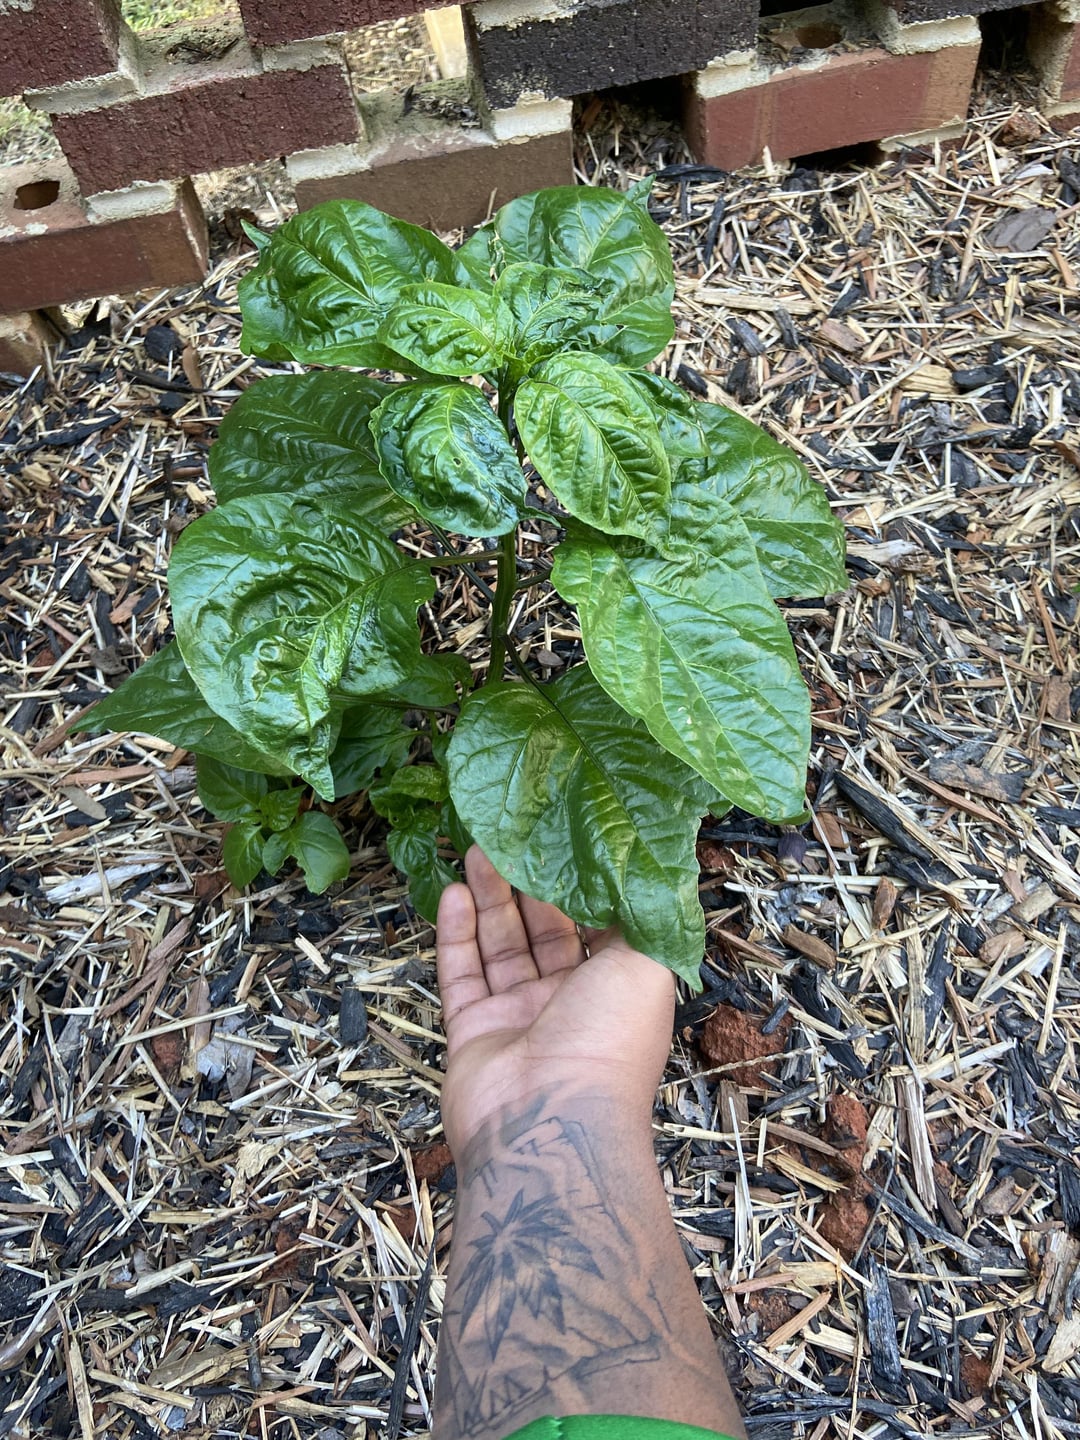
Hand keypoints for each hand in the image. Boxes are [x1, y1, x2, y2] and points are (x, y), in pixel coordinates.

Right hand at [436, 846, 674, 1158]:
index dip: (578, 886)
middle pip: (543, 931)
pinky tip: (453, 893)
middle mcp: (568, 1002)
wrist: (551, 1124)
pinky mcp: (472, 1031)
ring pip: (500, 946)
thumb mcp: (647, 966)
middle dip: (526, 884)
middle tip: (509, 837)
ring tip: (477, 849)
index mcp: (614, 989)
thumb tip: (644, 877)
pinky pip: (462, 976)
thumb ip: (642, 919)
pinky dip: (456, 935)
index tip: (561, 841)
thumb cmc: (610, 1041)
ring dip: (489, 898)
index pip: (595, 926)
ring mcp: (518, 1017)